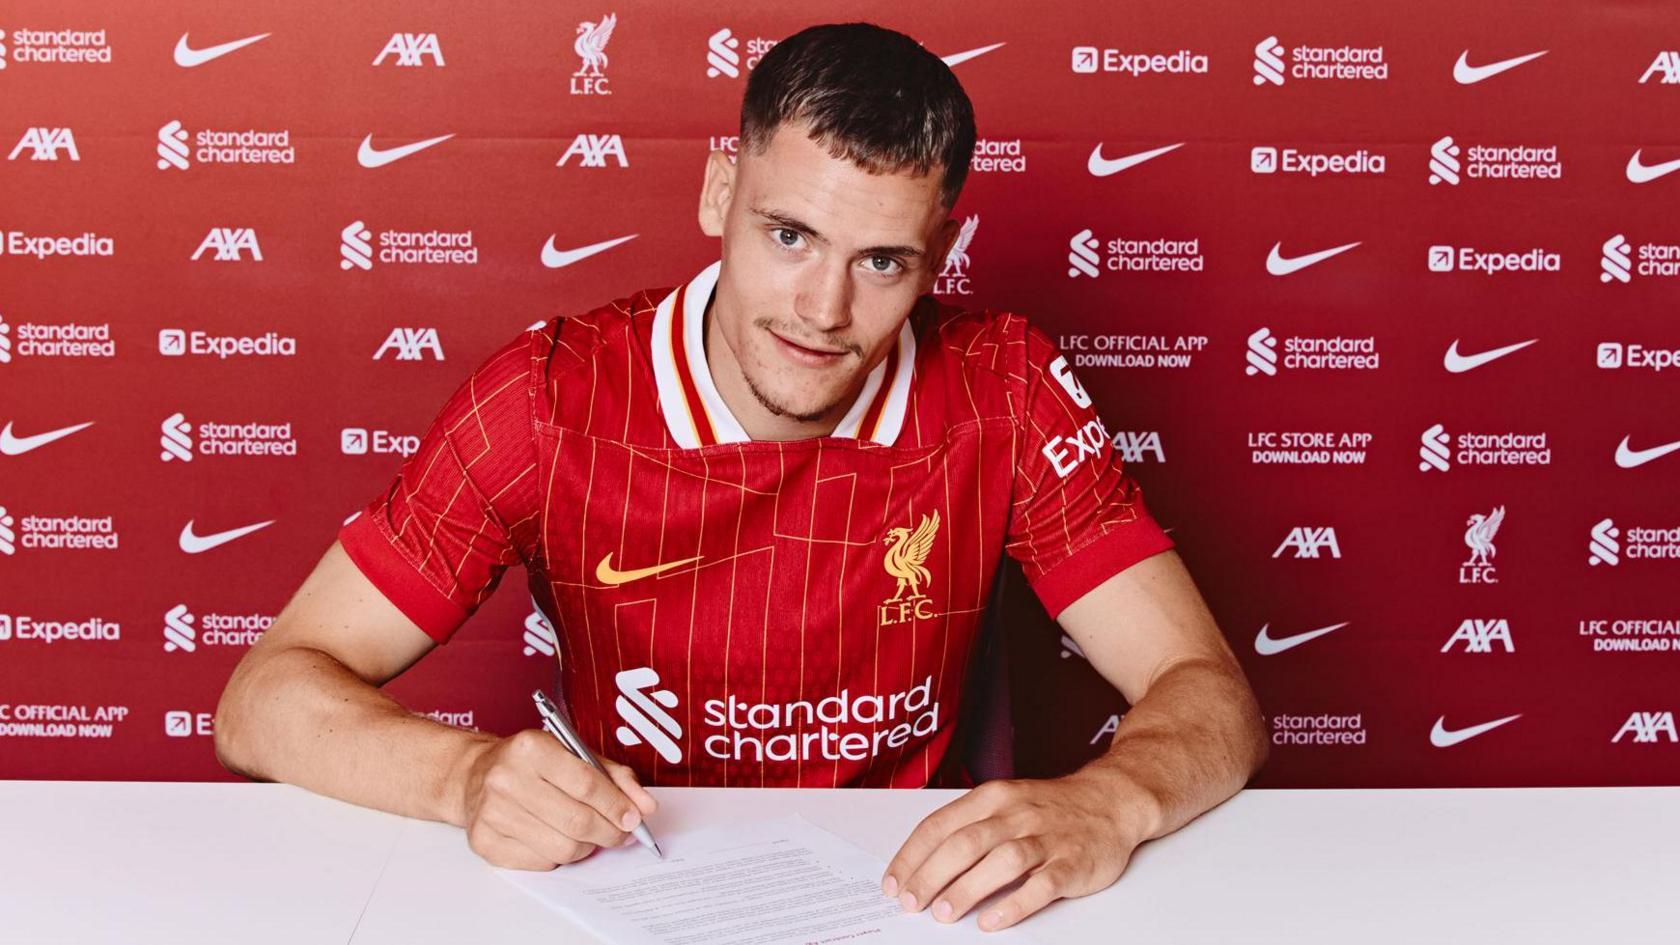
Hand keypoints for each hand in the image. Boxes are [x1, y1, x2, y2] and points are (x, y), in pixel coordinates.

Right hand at [458, 729, 657, 868]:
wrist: (476, 774)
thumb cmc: (533, 764)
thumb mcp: (575, 754)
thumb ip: (615, 778)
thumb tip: (645, 808)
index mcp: (531, 747)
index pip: (587, 784)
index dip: (617, 806)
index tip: (634, 818)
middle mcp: (506, 778)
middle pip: (577, 821)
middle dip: (609, 832)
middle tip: (620, 833)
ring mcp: (492, 812)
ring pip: (562, 848)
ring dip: (586, 847)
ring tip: (586, 834)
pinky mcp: (484, 841)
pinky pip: (541, 862)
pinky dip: (558, 856)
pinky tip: (554, 837)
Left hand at [880, 771, 1155, 930]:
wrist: (1112, 800)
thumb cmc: (1049, 808)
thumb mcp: (1005, 802)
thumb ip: (968, 827)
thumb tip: (921, 866)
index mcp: (993, 797)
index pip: (941, 825)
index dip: (912, 856)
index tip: (894, 883)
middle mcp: (1017, 814)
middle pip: (965, 843)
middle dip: (931, 875)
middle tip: (911, 902)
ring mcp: (1046, 837)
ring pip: (1001, 861)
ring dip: (967, 888)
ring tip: (944, 913)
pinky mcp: (1073, 863)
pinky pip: (1041, 885)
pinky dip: (1014, 904)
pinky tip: (992, 921)